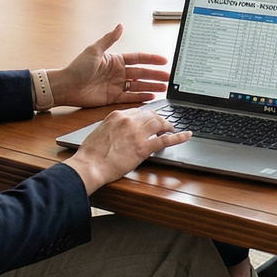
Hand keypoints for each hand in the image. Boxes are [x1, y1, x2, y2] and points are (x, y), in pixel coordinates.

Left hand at [47, 24, 171, 107]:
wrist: (66, 86)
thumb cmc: (77, 67)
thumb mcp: (94, 50)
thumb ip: (109, 39)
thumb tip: (120, 26)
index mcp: (116, 60)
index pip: (138, 58)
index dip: (151, 59)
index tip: (164, 61)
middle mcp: (118, 72)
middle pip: (142, 73)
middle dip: (155, 75)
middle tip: (169, 78)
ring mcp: (116, 85)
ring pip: (138, 86)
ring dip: (152, 86)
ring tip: (164, 88)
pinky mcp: (113, 97)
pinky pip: (130, 97)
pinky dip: (141, 97)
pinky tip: (151, 96)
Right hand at [65, 107, 190, 192]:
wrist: (90, 166)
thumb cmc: (90, 153)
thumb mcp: (100, 131)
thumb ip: (113, 127)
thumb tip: (121, 130)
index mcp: (117, 115)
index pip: (138, 111)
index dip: (147, 116)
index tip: (150, 119)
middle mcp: (129, 121)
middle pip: (151, 115)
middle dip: (159, 119)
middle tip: (163, 124)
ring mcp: (138, 134)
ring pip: (160, 123)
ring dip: (168, 125)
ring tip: (172, 129)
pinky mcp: (144, 148)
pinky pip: (166, 140)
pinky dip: (179, 136)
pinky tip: (186, 135)